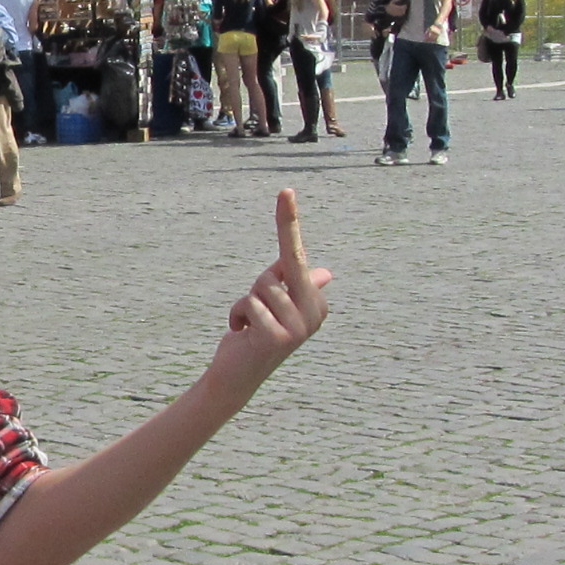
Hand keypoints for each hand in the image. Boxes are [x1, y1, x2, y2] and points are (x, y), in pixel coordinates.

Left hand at [202, 189, 330, 401]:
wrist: (237, 375)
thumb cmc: (254, 334)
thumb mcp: (275, 304)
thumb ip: (295, 284)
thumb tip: (326, 274)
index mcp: (317, 301)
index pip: (298, 255)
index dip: (289, 222)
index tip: (285, 190)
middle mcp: (315, 313)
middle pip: (285, 264)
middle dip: (268, 269)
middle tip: (263, 276)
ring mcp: (300, 327)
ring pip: (262, 285)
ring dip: (246, 303)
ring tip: (249, 325)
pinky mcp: (279, 337)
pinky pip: (250, 304)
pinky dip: (238, 315)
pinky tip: (242, 334)